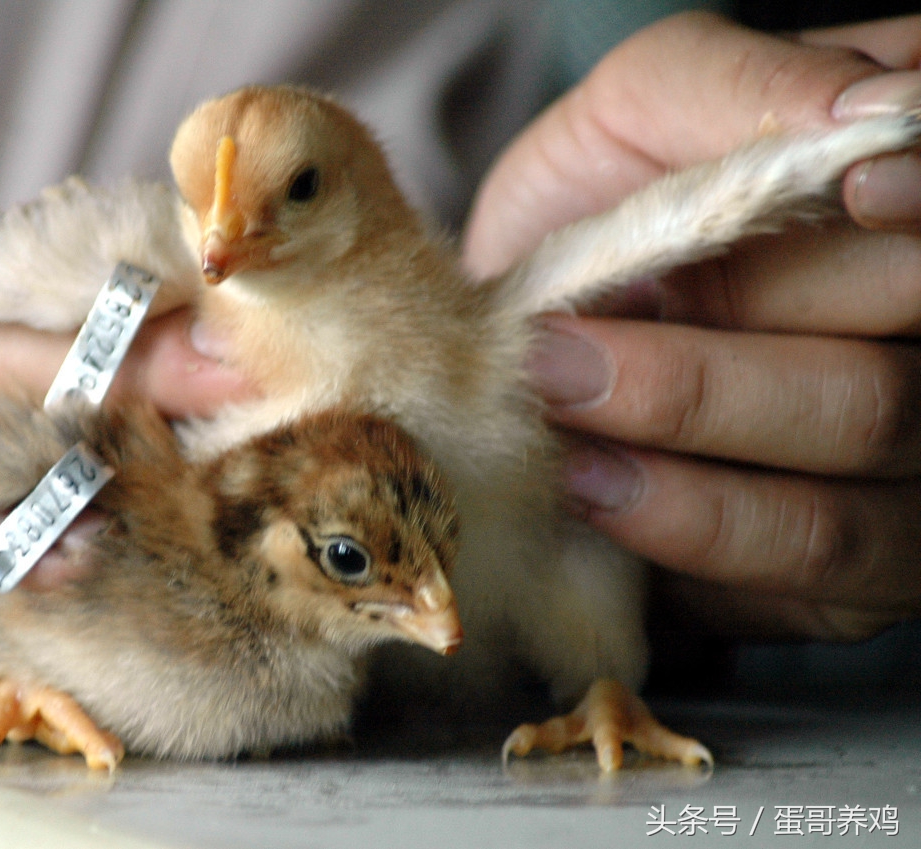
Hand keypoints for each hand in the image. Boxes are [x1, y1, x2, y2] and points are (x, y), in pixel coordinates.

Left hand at [464, 12, 920, 640]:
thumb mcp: (643, 109)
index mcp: (906, 199)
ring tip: (559, 416)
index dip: (920, 198)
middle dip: (723, 353)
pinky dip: (696, 523)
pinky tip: (592, 488)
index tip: (841, 189)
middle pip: (900, 344)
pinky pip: (817, 553)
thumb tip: (867, 112)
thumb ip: (741, 92)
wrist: (528, 324)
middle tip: (562, 351)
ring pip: (868, 437)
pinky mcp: (867, 558)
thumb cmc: (600, 199)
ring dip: (696, 426)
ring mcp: (914, 452)